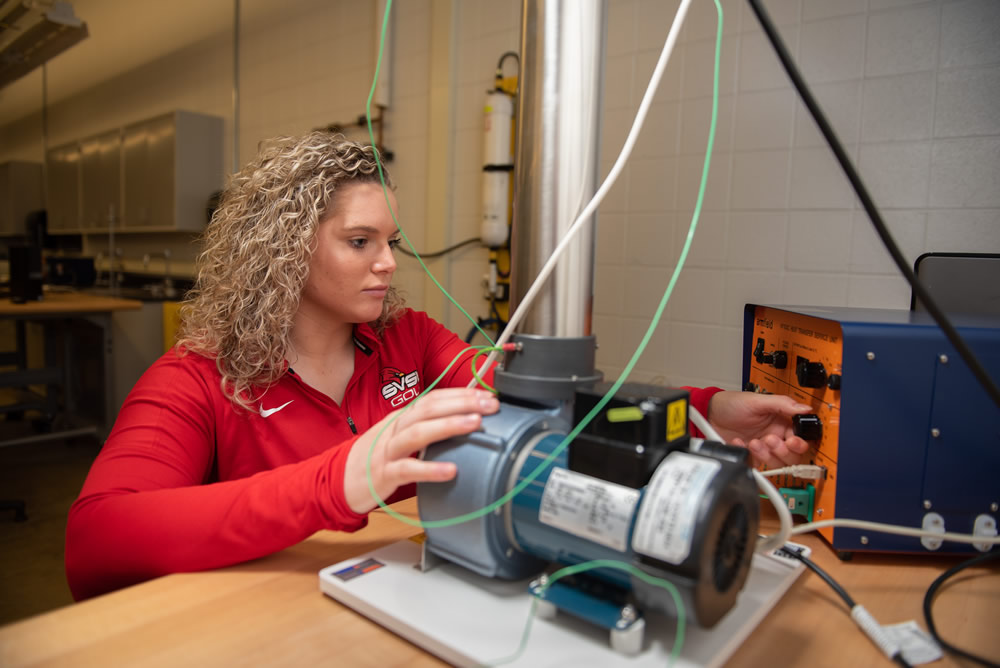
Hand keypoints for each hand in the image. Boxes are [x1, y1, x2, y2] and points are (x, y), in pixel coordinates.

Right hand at [343, 388, 499, 513]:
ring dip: (448, 426)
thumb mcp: (400, 436)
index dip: (460, 395)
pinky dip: (430, 469)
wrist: (336, 480)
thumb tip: (465, 420)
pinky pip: (408, 470)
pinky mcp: (383, 475)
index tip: (487, 396)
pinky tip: (451, 470)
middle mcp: (394, 429)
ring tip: (475, 424)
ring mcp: (387, 451)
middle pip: (427, 409)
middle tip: (489, 405)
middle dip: (461, 404)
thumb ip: (426, 428)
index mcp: (401, 418)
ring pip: (418, 433)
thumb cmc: (374, 458)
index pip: (432, 398)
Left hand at [707, 391, 812, 467]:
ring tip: (754, 442)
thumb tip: (806, 409)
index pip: (800, 439)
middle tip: (770, 440)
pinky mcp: (750, 457)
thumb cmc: (733, 403)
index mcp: (782, 423)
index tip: (792, 441)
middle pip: (792, 456)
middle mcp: (775, 437)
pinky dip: (749, 455)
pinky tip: (739, 442)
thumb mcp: (757, 400)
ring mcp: (763, 449)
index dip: (799, 443)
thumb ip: (782, 404)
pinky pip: (756, 464)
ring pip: (776, 463)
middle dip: (783, 451)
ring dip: (767, 455)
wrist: (710, 413)